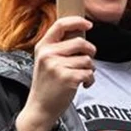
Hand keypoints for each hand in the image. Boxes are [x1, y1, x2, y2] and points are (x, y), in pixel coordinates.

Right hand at [16, 16, 95, 130]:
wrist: (40, 108)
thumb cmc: (47, 84)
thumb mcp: (46, 61)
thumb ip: (59, 48)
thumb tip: (80, 33)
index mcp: (43, 47)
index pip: (61, 25)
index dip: (77, 21)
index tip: (88, 24)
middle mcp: (48, 54)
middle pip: (80, 42)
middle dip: (90, 51)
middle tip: (87, 60)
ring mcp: (57, 66)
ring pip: (87, 59)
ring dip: (90, 69)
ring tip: (81, 76)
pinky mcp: (67, 78)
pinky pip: (89, 72)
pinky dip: (90, 80)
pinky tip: (83, 84)